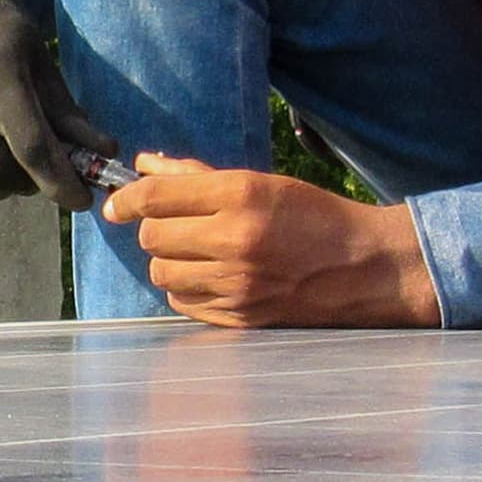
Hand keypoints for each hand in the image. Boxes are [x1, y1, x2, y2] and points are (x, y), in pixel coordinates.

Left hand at [105, 155, 442, 328]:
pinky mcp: (241, 317)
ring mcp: (237, 284)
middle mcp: (236, 240)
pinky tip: (210, 278)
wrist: (365, 267)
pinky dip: (187, 290)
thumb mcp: (260, 182)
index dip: (127, 198)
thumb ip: (197, 174)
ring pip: (162, 273)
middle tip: (177, 226)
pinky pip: (183, 303)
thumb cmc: (313, 216)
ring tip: (194, 253)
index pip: (157, 196)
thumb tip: (143, 164)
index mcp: (242, 195)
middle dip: (156, 229)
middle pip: (153, 237)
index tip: (116, 204)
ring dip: (169, 261)